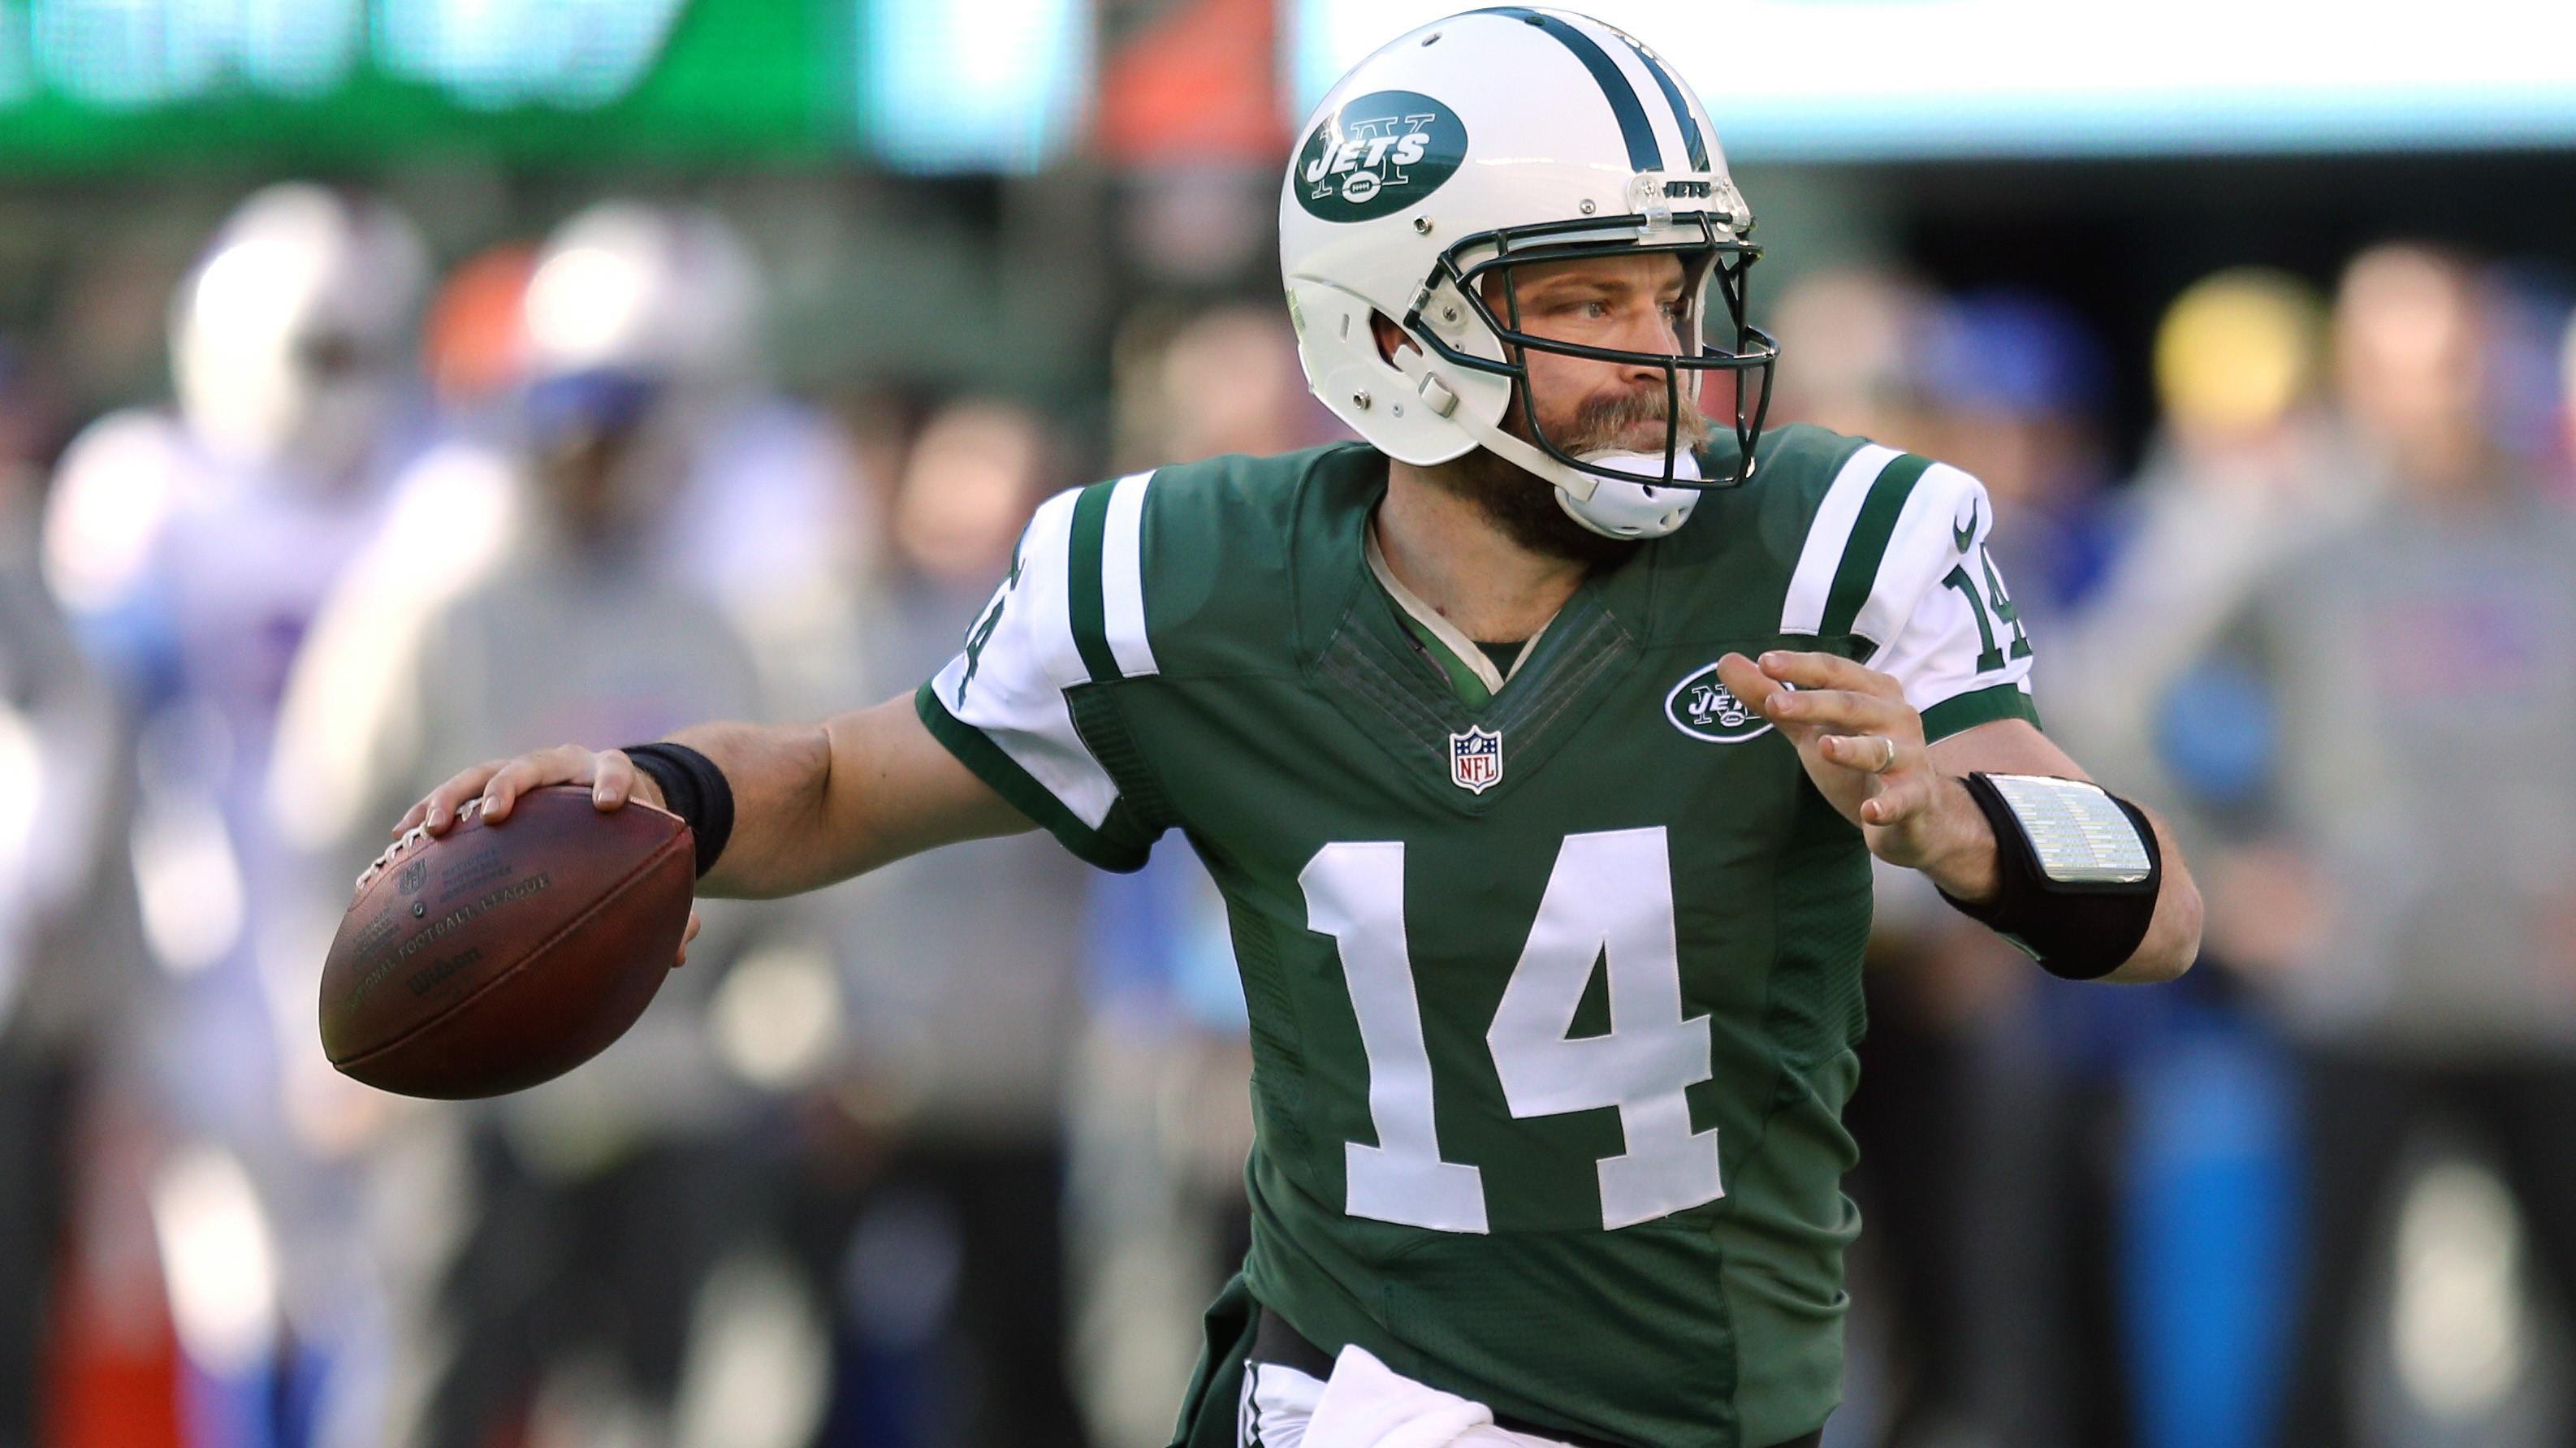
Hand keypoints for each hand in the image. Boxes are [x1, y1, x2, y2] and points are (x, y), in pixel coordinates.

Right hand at [388, 744, 701, 967]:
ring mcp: (521, 773)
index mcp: (610, 776)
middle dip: (511, 786)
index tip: (609, 803)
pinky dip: (426, 813)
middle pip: (534, 765)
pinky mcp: (489, 788)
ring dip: (453, 798)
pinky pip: (453, 796)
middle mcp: (563, 766)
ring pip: (482, 774)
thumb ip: (670, 901)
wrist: (608, 795)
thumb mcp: (651, 857)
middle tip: (494, 815)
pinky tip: (398, 843)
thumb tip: (680, 953)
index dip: (613, 783)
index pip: (616, 771)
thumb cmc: (631, 834)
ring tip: (429, 830)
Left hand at [1715, 650, 1988, 884]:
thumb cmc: (1858, 763)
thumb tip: (1726, 662)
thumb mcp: (1811, 729)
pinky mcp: (1916, 797)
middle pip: (1852, 705)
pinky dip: (1888, 805)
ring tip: (1824, 747)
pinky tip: (1871, 811)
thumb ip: (1770, 699)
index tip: (1764, 662)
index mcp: (1872, 692)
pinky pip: (1903, 799)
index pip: (1833, 671)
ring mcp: (1909, 757)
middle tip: (1775, 704)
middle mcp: (1896, 717)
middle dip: (1814, 703)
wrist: (1916, 815)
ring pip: (1879, 749)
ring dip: (1853, 748)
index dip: (1800, 666)